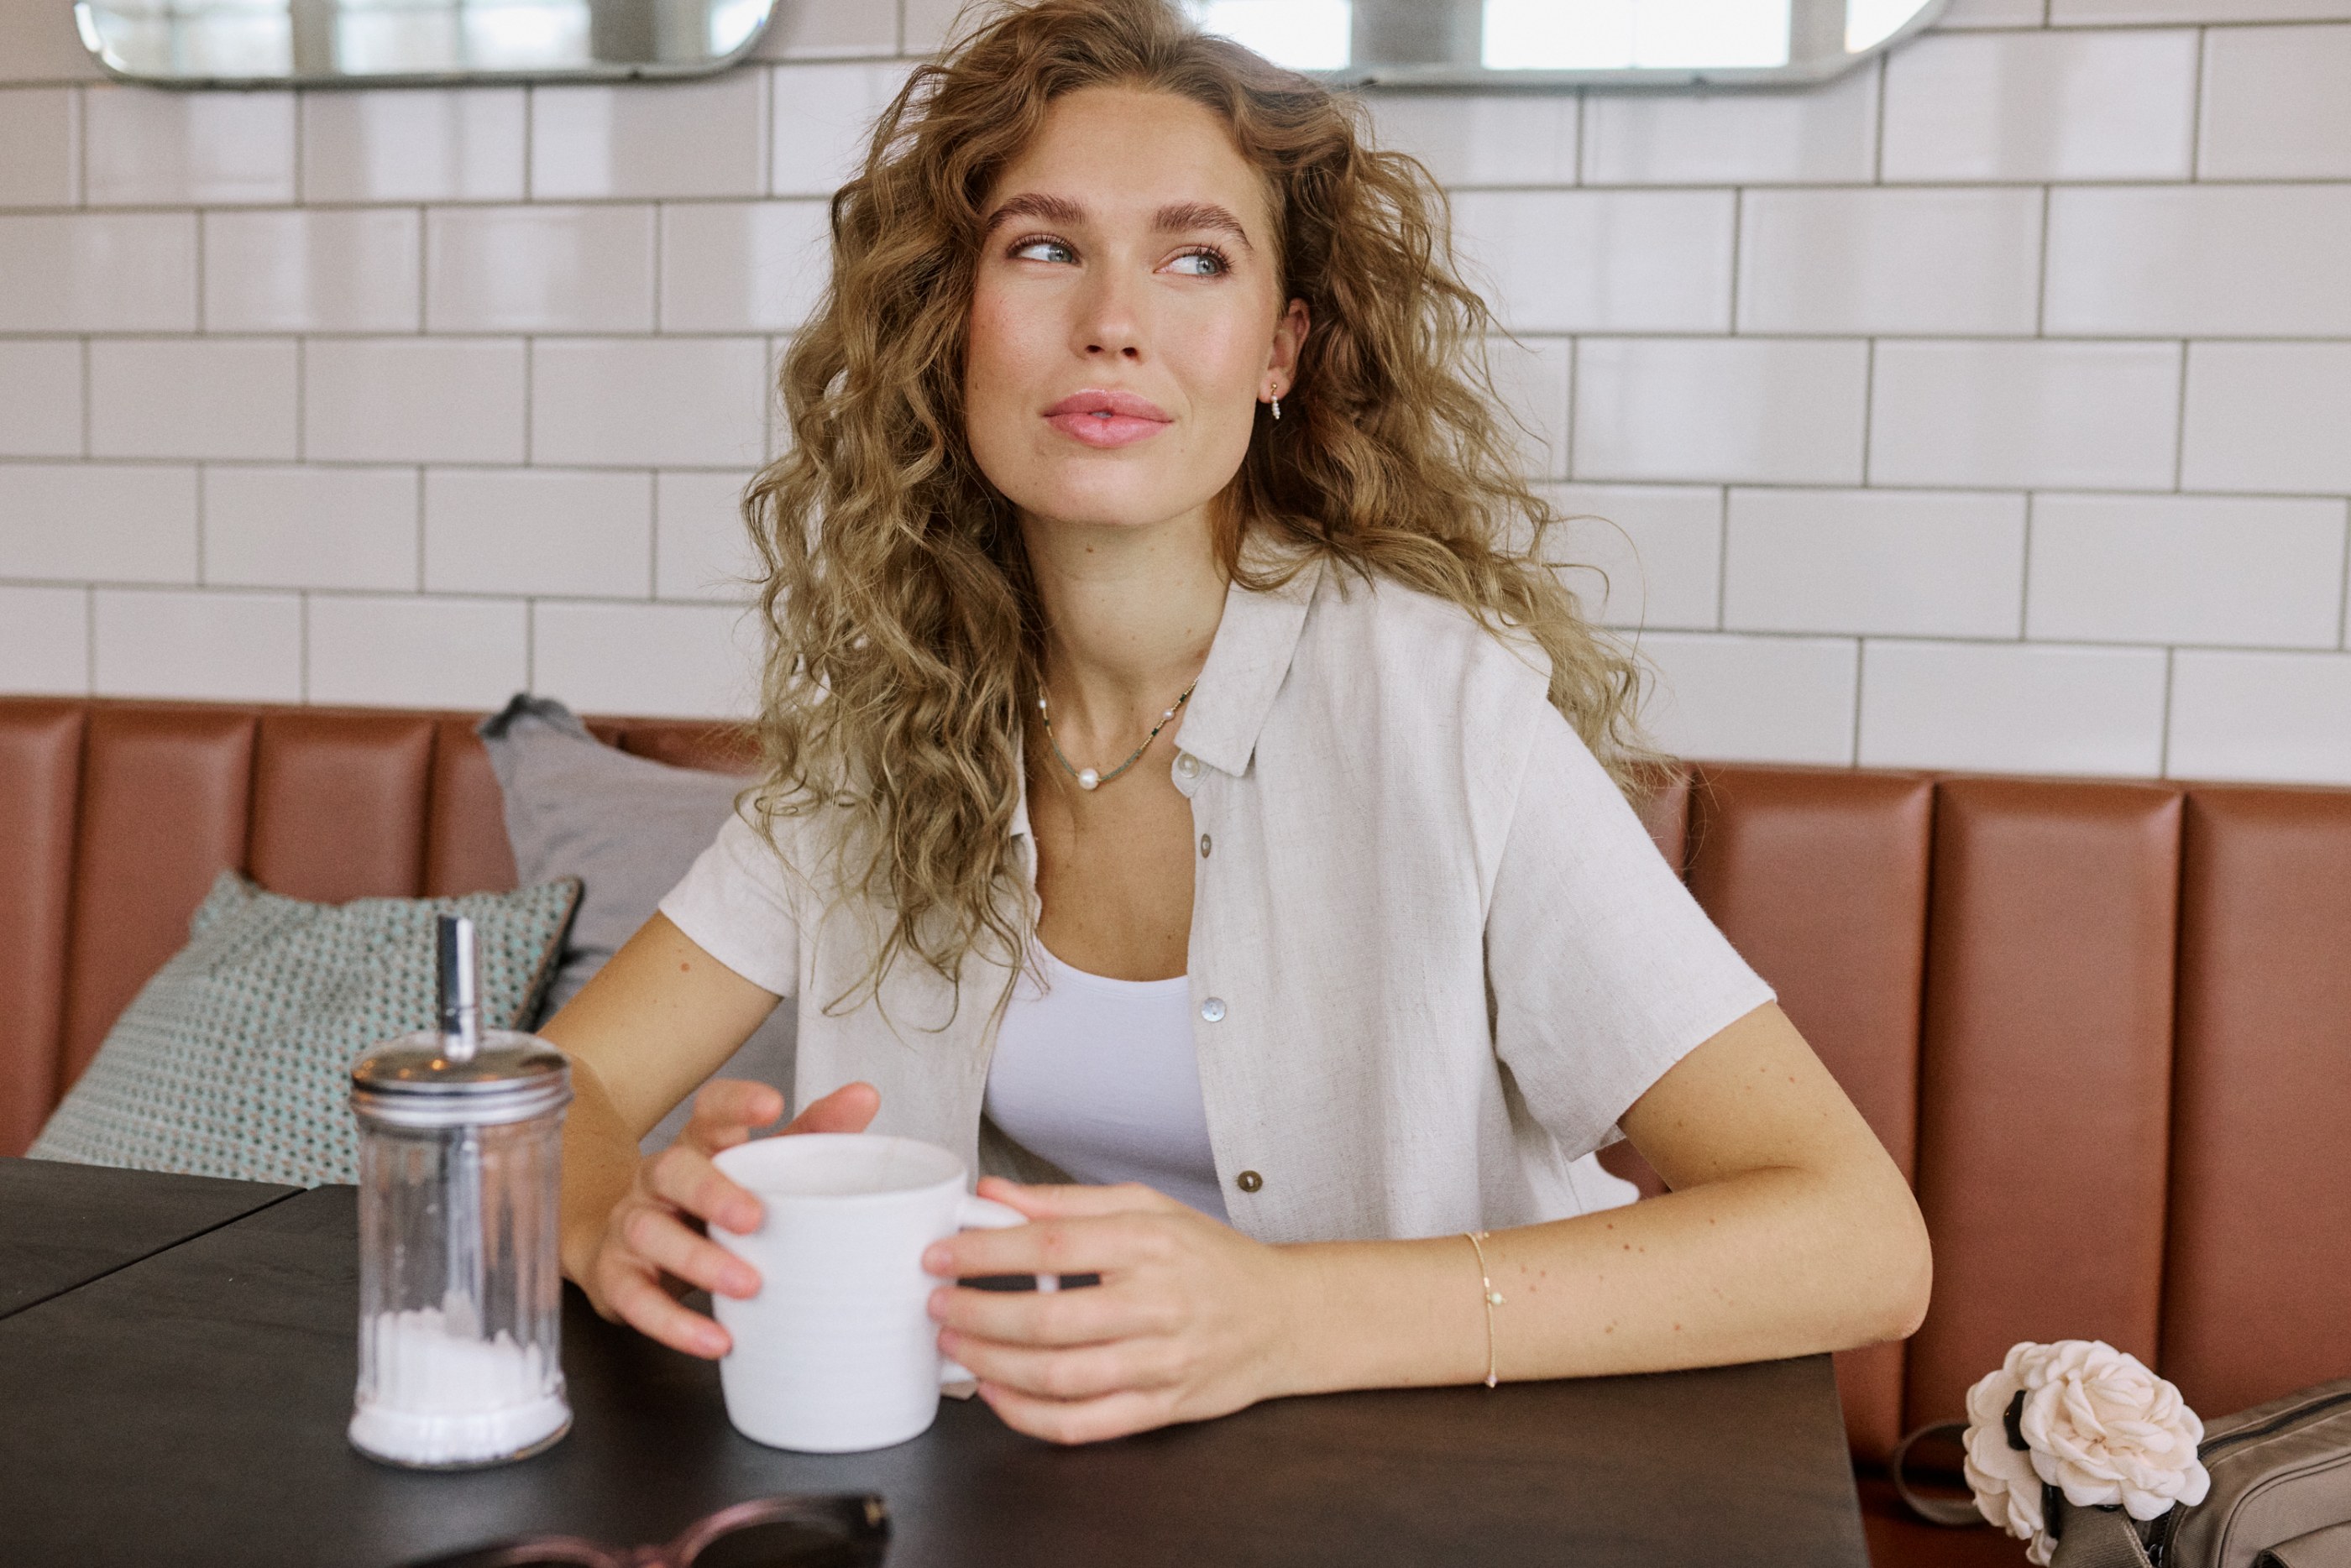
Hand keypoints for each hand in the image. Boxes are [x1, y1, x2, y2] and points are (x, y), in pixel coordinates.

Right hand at [582, 1079, 879, 1357]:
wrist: (626, 1248)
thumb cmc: (713, 1205)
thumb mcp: (762, 1166)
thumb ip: (812, 1133)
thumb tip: (865, 1095)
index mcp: (699, 1145)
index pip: (710, 1111)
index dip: (737, 1104)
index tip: (772, 1105)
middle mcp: (658, 1180)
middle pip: (673, 1170)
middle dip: (711, 1192)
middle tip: (754, 1219)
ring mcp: (632, 1227)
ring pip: (651, 1233)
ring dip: (698, 1261)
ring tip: (748, 1286)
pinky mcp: (616, 1278)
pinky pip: (635, 1299)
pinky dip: (673, 1324)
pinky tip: (716, 1341)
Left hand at [921, 1178, 1304, 1443]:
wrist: (1283, 1316)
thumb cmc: (1213, 1258)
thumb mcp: (1149, 1207)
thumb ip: (1067, 1202)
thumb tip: (995, 1193)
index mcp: (1149, 1243)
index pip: (1050, 1246)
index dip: (984, 1253)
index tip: (941, 1255)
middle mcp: (1156, 1303)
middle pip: (1046, 1319)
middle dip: (975, 1315)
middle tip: (937, 1307)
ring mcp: (1160, 1362)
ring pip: (1058, 1377)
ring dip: (992, 1365)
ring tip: (956, 1348)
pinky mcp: (1161, 1407)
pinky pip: (1083, 1424)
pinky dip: (1029, 1415)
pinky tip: (997, 1394)